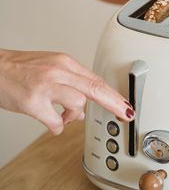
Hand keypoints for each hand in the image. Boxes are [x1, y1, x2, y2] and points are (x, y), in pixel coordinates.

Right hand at [0, 50, 134, 134]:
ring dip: (75, 115)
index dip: (114, 95)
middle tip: (125, 114)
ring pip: (78, 104)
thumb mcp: (51, 67)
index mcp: (65, 63)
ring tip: (66, 116)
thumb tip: (83, 108)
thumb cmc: (21, 69)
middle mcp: (58, 71)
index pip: (96, 80)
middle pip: (95, 89)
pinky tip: (53, 123)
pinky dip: (58, 126)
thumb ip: (71, 84)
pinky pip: (57, 122)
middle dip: (114, 104)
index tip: (125, 105)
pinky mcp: (33, 102)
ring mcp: (46, 86)